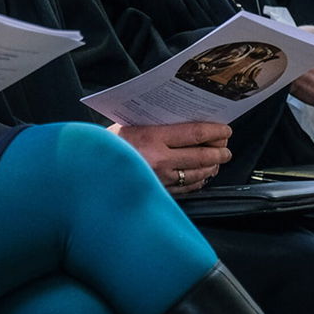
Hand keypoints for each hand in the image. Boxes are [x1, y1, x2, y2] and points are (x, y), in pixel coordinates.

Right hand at [111, 121, 230, 194]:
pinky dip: (197, 182)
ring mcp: (160, 180)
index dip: (214, 131)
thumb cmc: (106, 145)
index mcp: (152, 138)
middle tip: (226, 148)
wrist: (87, 172)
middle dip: (219, 151)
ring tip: (217, 161)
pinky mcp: (157, 194)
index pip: (194, 134)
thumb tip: (181, 120)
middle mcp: (159, 161)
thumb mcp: (127, 125)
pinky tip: (200, 177)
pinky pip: (185, 189)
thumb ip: (153, 124)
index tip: (225, 129)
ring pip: (196, 174)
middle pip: (201, 156)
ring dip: (211, 167)